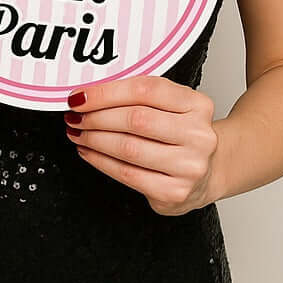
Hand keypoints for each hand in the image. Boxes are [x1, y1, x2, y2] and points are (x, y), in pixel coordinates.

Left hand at [64, 76, 219, 215]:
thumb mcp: (168, 103)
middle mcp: (198, 135)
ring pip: (128, 148)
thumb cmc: (178, 131)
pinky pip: (127, 174)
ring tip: (77, 132)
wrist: (208, 170)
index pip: (145, 89)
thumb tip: (89, 93)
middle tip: (74, 115)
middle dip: (95, 116)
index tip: (79, 95)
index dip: (105, 92)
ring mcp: (190, 167)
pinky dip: (100, 160)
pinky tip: (88, 151)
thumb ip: (136, 94)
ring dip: (93, 138)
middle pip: (135, 119)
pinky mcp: (175, 192)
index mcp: (197, 104)